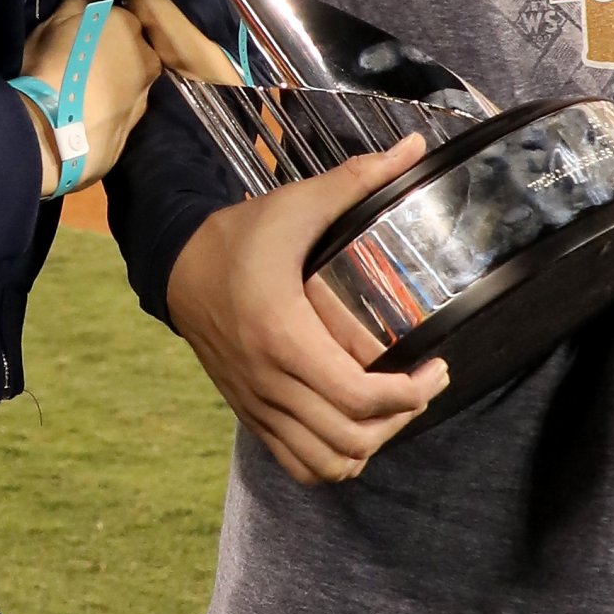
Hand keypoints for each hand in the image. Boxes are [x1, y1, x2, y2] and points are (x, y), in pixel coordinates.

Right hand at [14, 0, 159, 195]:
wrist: (46, 135)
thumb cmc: (54, 62)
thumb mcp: (64, 16)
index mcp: (135, 33)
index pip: (131, 18)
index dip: (110, 20)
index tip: (87, 25)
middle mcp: (147, 69)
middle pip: (136, 55)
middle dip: (115, 55)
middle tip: (81, 57)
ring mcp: (138, 109)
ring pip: (129, 90)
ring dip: (111, 87)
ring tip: (77, 90)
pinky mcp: (123, 142)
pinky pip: (116, 122)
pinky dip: (102, 117)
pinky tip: (78, 119)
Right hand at [165, 136, 450, 483]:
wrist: (177, 265)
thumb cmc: (241, 235)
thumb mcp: (297, 204)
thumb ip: (357, 180)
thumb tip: (414, 149)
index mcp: (283, 335)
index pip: (360, 397)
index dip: (412, 395)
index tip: (436, 368)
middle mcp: (270, 381)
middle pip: (351, 438)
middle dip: (400, 420)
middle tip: (422, 385)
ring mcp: (258, 403)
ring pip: (327, 462)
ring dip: (369, 445)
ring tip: (391, 410)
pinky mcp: (250, 412)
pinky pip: (298, 464)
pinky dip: (334, 460)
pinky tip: (354, 428)